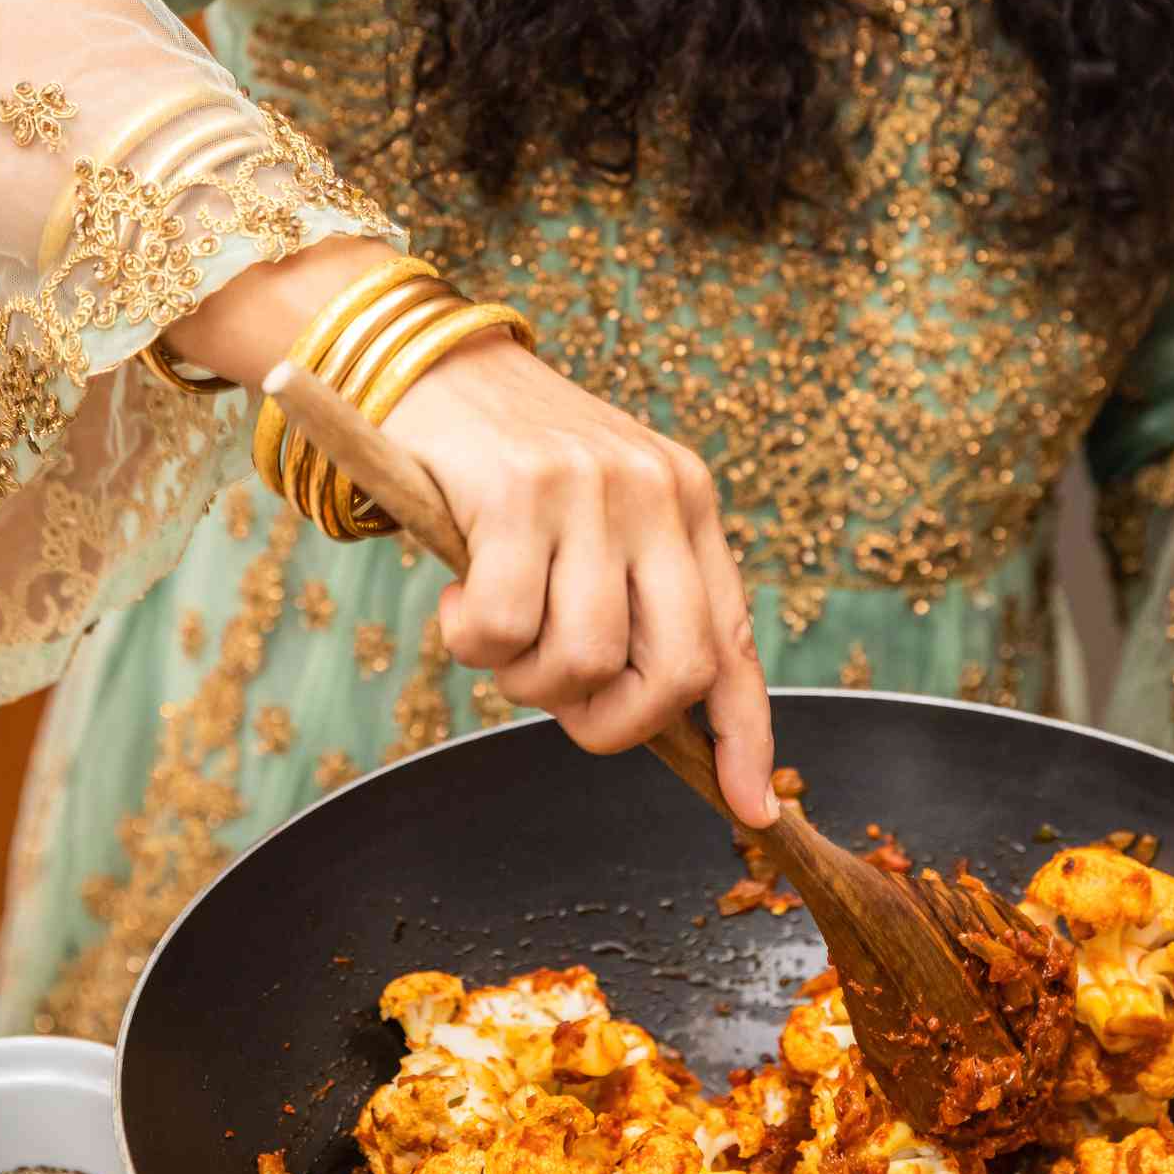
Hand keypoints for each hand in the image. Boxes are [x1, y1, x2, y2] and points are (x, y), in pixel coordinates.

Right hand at [167, 238, 776, 823]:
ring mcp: (591, 488)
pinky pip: (505, 628)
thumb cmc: (504, 464)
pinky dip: (472, 639)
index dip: (745, 736)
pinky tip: (460, 594)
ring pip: (585, 659)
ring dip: (524, 678)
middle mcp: (656, 491)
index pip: (733, 640)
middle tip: (556, 701)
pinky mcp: (517, 490)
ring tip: (493, 627)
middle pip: (676, 670)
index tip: (749, 809)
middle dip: (613, 722)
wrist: (424, 364)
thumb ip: (629, 597)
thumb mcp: (595, 516)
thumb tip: (641, 716)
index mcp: (687, 503)